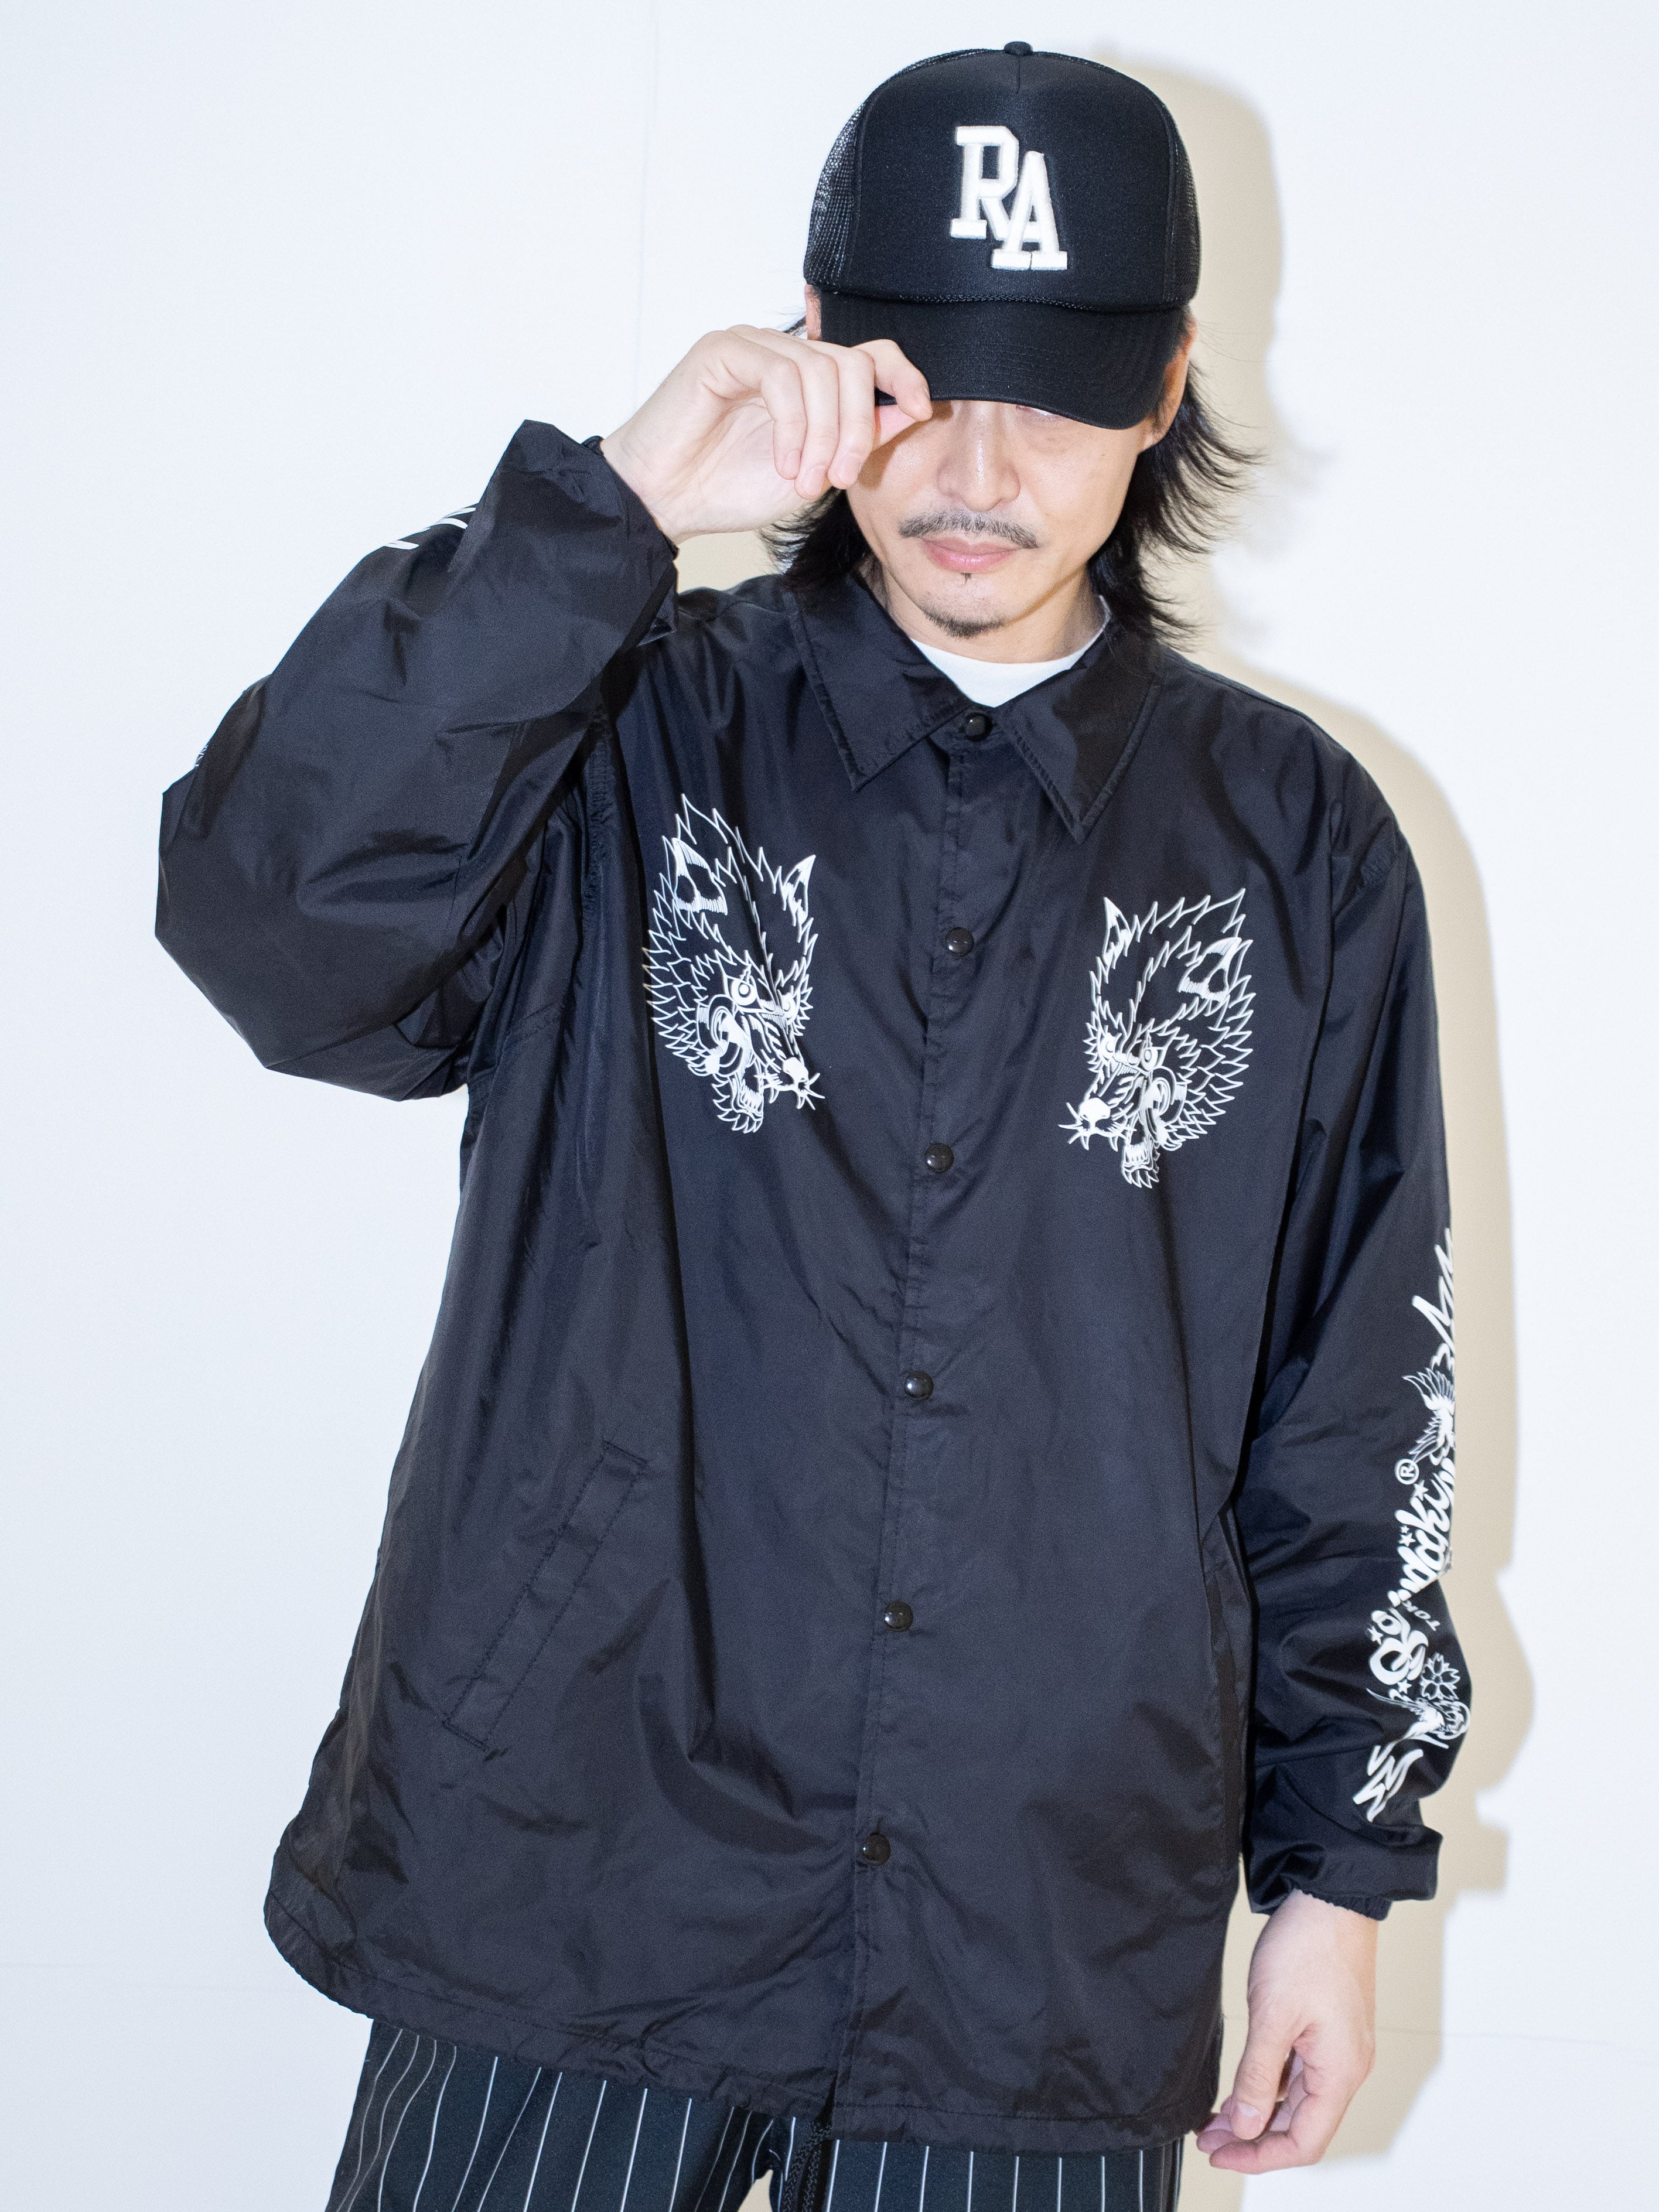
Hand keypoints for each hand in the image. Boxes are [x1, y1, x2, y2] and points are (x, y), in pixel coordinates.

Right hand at [600, 326, 930, 542]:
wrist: (665, 501)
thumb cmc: (728, 487)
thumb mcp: (815, 470)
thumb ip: (858, 438)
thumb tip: (910, 409)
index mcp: (808, 378)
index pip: (870, 355)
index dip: (903, 375)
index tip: (920, 410)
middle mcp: (784, 353)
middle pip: (852, 363)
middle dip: (857, 425)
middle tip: (841, 477)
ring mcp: (753, 346)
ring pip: (821, 370)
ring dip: (823, 435)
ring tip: (805, 481)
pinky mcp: (723, 350)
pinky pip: (780, 375)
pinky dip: (792, 425)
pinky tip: (783, 463)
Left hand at [1195, 1890, 1376, 2172]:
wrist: (1329, 1895)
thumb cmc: (1307, 1948)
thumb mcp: (1272, 2015)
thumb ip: (1257, 2076)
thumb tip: (1243, 2127)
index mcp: (1340, 2073)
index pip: (1304, 2143)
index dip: (1260, 2157)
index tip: (1219, 2154)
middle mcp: (1345, 2068)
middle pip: (1300, 2126)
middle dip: (1253, 2138)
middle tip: (1206, 2138)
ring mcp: (1337, 2049)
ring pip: (1296, 2101)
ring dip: (1257, 2113)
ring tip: (1214, 2119)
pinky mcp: (1326, 2029)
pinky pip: (1297, 2074)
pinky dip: (1267, 2086)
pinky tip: (1239, 2087)